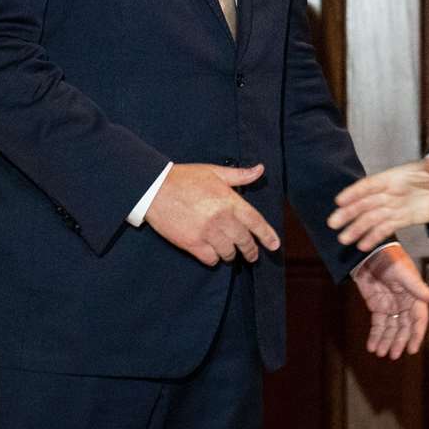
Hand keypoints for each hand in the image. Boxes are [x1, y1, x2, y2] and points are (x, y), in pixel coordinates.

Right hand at [144, 163, 280, 265]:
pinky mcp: (192, 243)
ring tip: (230, 253)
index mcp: (229, 201)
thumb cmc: (185, 178)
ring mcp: (207, 232)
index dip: (267, 235)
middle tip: (253, 255)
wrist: (154, 188)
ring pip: (228, 253)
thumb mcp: (214, 172)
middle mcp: (221, 218)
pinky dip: (214, 259)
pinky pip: (210, 259)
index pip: (256, 222)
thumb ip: (239, 175)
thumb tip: (260, 170)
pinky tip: (213, 254)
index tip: (275, 246)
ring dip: (231, 254)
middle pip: (244, 241)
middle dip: (251, 251)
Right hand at [328, 156, 428, 252]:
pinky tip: (362, 247)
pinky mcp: (403, 218)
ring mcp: (395, 206)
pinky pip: (385, 228)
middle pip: (366, 203)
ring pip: (372, 218)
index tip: (339, 201)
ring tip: (343, 239)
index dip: (355, 192)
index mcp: (396, 177)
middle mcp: (391, 192)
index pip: (371, 184)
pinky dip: (374, 237)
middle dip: (349, 213)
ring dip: (357, 228)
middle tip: (333, 224)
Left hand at [351, 243, 428, 358]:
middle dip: (399, 341)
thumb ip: (419, 288)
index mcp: (414, 296)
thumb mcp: (404, 274)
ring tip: (381, 353)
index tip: (412, 349)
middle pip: (404, 327)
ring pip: (390, 328)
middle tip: (393, 355)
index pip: (418, 320)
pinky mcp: (377, 306)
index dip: (416, 335)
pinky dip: (375, 336)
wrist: (368, 253)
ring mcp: (390, 305)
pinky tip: (372, 346)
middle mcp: (404, 303)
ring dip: (387, 341)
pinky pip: (378, 324)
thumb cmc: (390, 259)